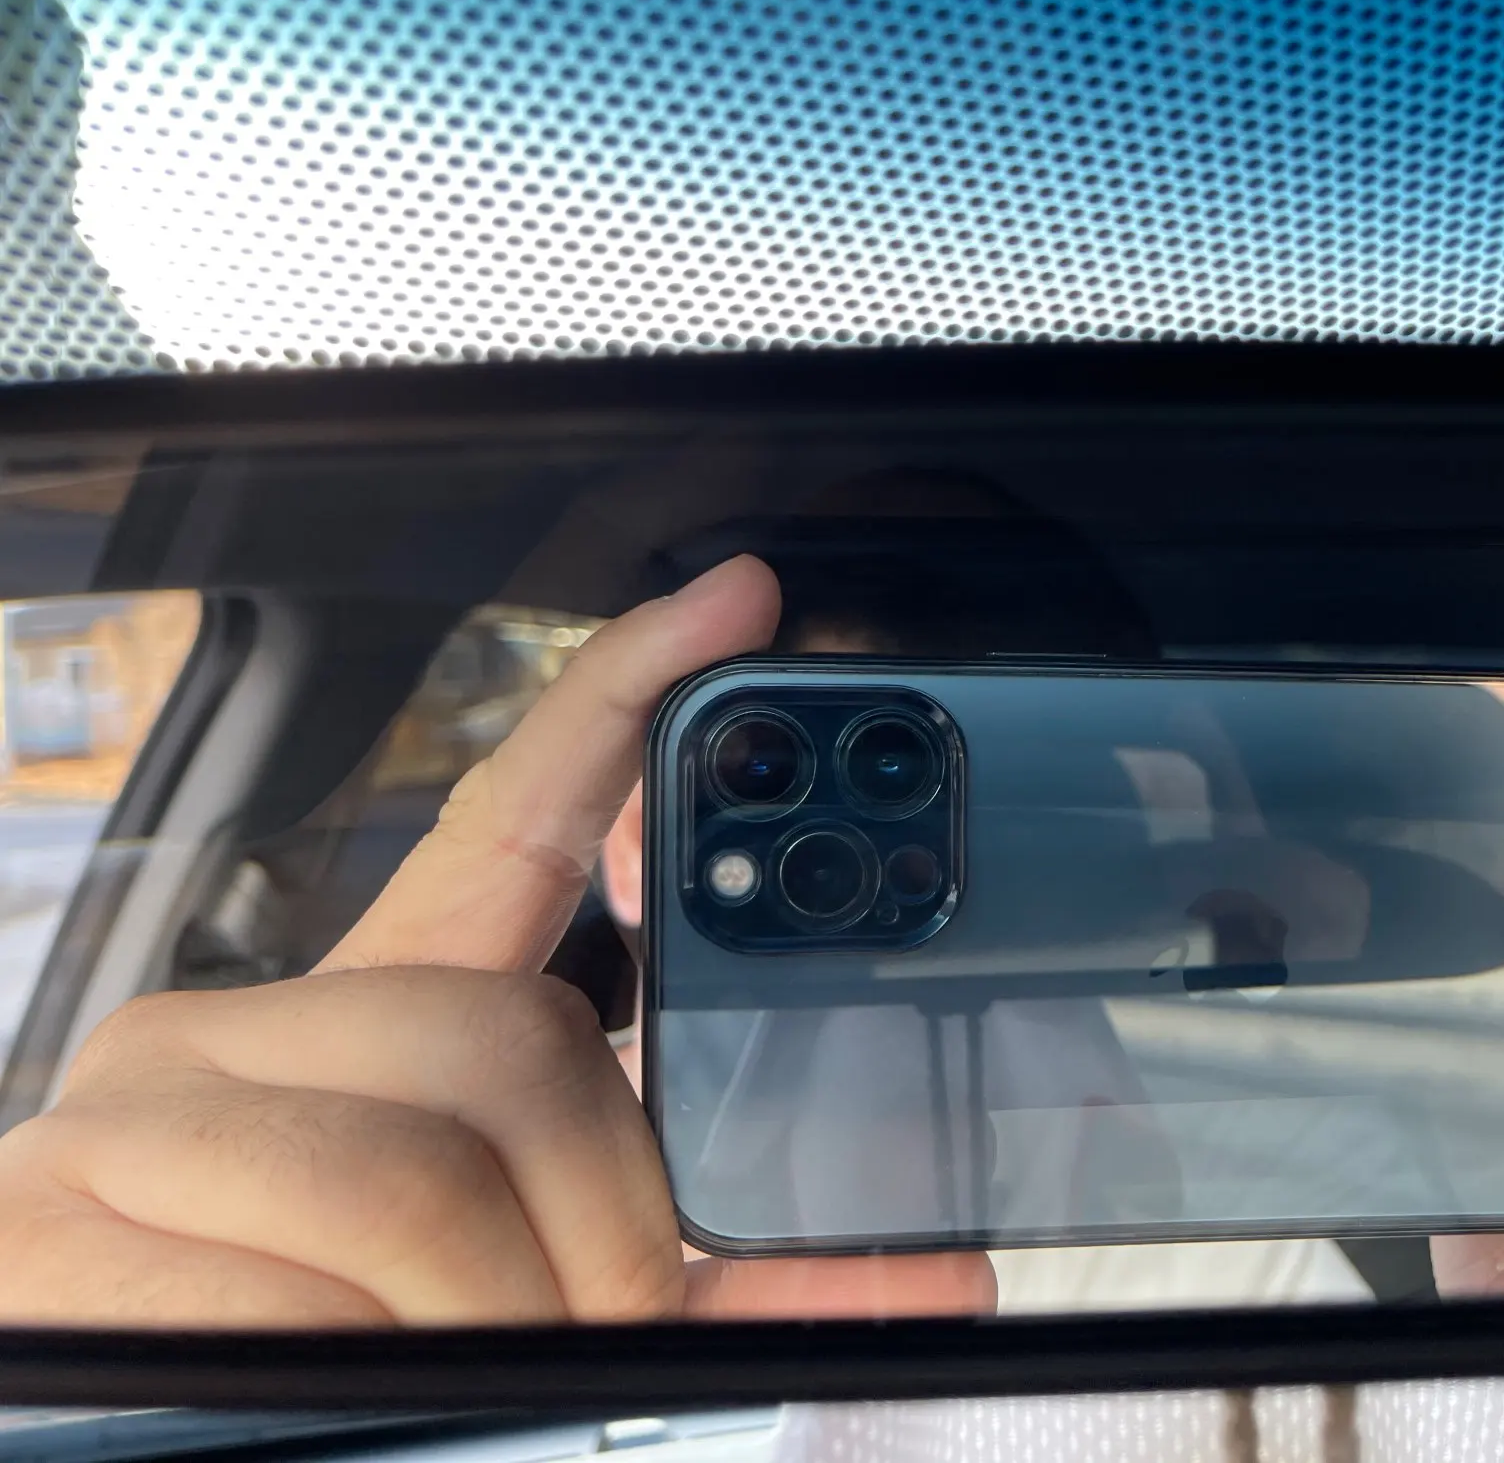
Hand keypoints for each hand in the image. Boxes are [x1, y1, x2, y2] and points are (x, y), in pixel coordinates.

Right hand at [0, 556, 994, 1325]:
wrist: (91, 1449)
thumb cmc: (323, 1348)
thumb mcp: (519, 1283)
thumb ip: (685, 1247)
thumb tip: (938, 1279)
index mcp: (358, 1026)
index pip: (507, 822)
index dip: (626, 703)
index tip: (736, 604)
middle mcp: (234, 1027)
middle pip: (510, 1039)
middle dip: (610, 1219)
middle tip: (624, 1314)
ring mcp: (141, 1111)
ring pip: (422, 1176)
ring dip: (507, 1313)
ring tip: (500, 1370)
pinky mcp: (63, 1221)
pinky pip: (308, 1289)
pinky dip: (381, 1369)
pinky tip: (360, 1387)